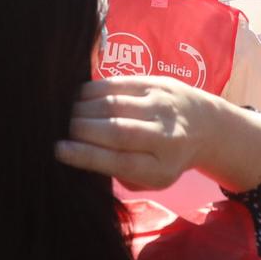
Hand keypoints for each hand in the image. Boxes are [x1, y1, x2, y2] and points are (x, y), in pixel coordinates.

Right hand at [54, 77, 250, 190]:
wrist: (205, 126)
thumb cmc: (166, 159)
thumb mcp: (149, 178)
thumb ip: (117, 171)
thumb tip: (75, 154)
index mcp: (163, 166)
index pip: (121, 161)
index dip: (87, 155)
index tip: (58, 150)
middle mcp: (166, 134)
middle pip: (116, 130)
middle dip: (79, 129)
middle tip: (55, 129)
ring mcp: (162, 105)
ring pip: (114, 103)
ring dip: (81, 108)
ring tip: (63, 114)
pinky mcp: (156, 82)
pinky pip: (117, 84)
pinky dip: (92, 90)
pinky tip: (76, 97)